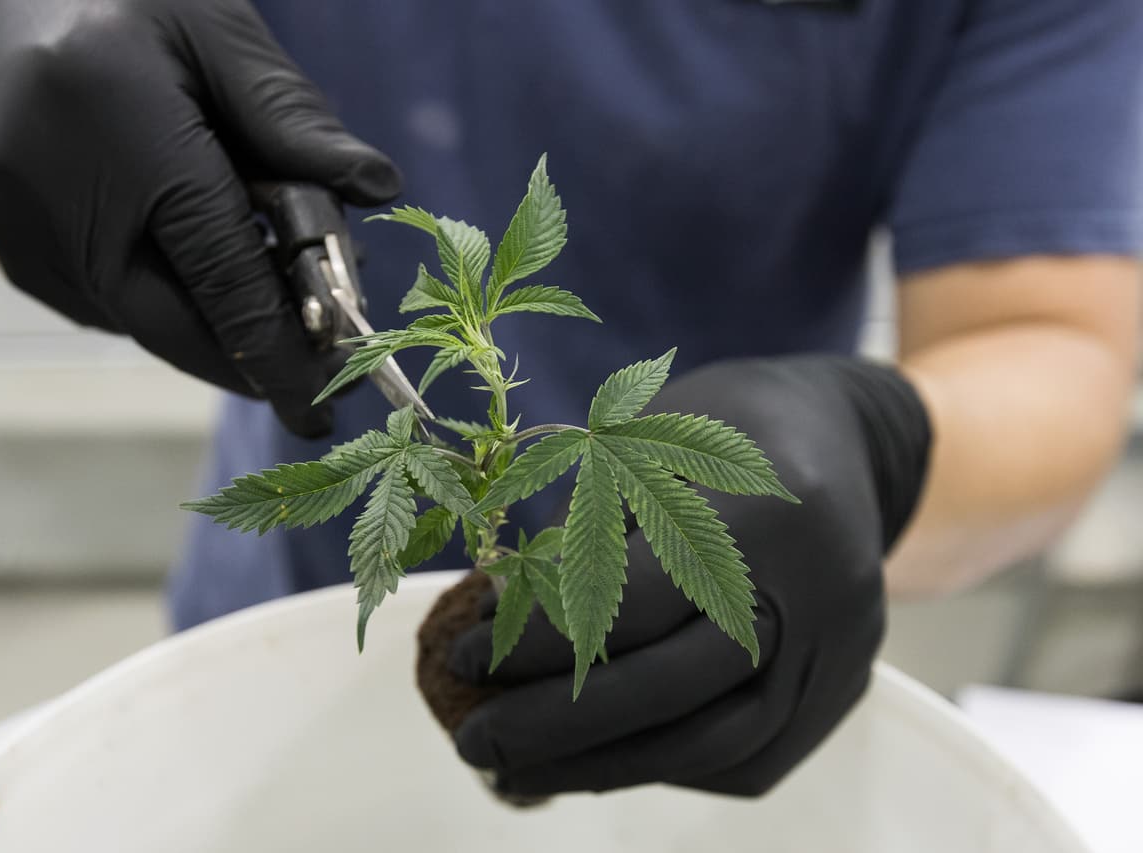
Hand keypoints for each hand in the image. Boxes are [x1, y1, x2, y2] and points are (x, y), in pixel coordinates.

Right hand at [0, 0, 400, 436]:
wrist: (14, 7)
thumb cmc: (131, 7)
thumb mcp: (222, 34)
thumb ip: (293, 118)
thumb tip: (378, 186)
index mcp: (123, 132)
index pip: (222, 274)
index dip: (284, 345)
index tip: (333, 393)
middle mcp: (58, 198)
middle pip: (177, 326)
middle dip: (257, 363)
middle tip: (319, 383)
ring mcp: (27, 236)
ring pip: (148, 326)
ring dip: (220, 332)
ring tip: (279, 309)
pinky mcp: (18, 256)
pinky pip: (115, 309)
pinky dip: (173, 307)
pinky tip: (210, 274)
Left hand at [448, 357, 931, 796]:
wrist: (844, 439)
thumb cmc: (726, 429)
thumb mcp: (650, 441)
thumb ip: (583, 530)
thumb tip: (497, 624)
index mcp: (761, 517)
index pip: (637, 605)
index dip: (539, 642)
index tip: (463, 658)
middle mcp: (815, 598)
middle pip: (676, 692)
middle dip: (560, 727)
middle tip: (475, 741)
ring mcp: (839, 654)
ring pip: (714, 746)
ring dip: (604, 769)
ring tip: (518, 774)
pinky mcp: (841, 692)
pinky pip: (747, 759)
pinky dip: (664, 768)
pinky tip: (595, 763)